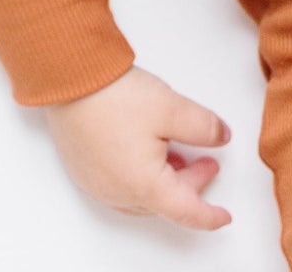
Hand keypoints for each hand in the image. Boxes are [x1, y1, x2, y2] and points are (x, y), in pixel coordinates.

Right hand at [44, 62, 233, 230]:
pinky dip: (139, 176)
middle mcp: (118, 193)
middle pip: (164, 202)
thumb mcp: (171, 106)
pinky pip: (118, 185)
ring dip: (164, 181)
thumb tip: (220, 136)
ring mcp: (97, 183)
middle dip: (190, 183)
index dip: (210, 215)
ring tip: (174, 153)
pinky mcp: (82, 169)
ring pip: (141, 196)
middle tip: (206, 160)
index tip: (224, 215)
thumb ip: (203, 127)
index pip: (187, 212)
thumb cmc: (112, 95)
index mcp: (145, 187)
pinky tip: (143, 149)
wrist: (67, 77)